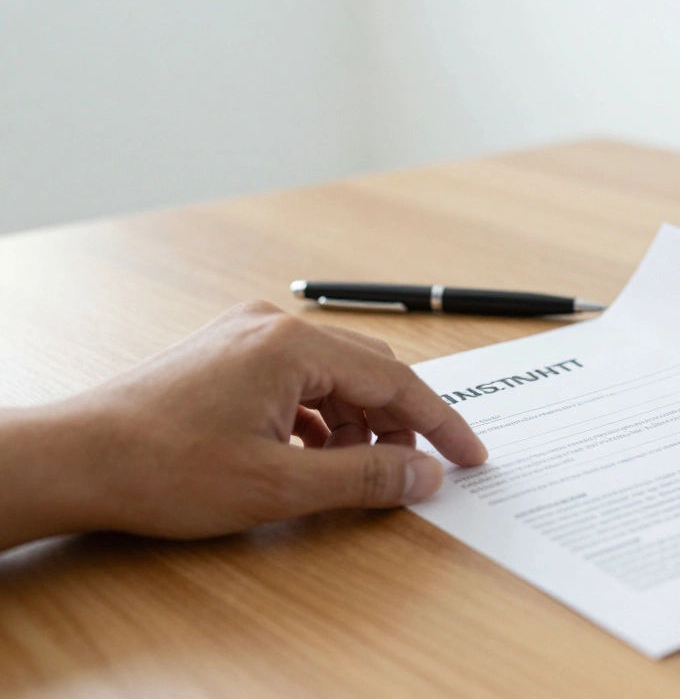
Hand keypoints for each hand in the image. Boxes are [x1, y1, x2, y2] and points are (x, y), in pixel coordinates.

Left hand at [0, 302, 485, 549]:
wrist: (75, 458)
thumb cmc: (164, 468)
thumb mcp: (280, 485)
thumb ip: (365, 476)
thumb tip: (425, 475)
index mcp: (295, 347)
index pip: (397, 383)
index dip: (442, 426)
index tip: (472, 458)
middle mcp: (275, 326)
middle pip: (370, 371)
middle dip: (400, 423)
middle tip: (412, 473)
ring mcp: (247, 334)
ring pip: (335, 374)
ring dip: (359, 421)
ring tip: (354, 470)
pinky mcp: (228, 351)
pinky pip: (299, 376)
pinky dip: (321, 414)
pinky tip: (311, 452)